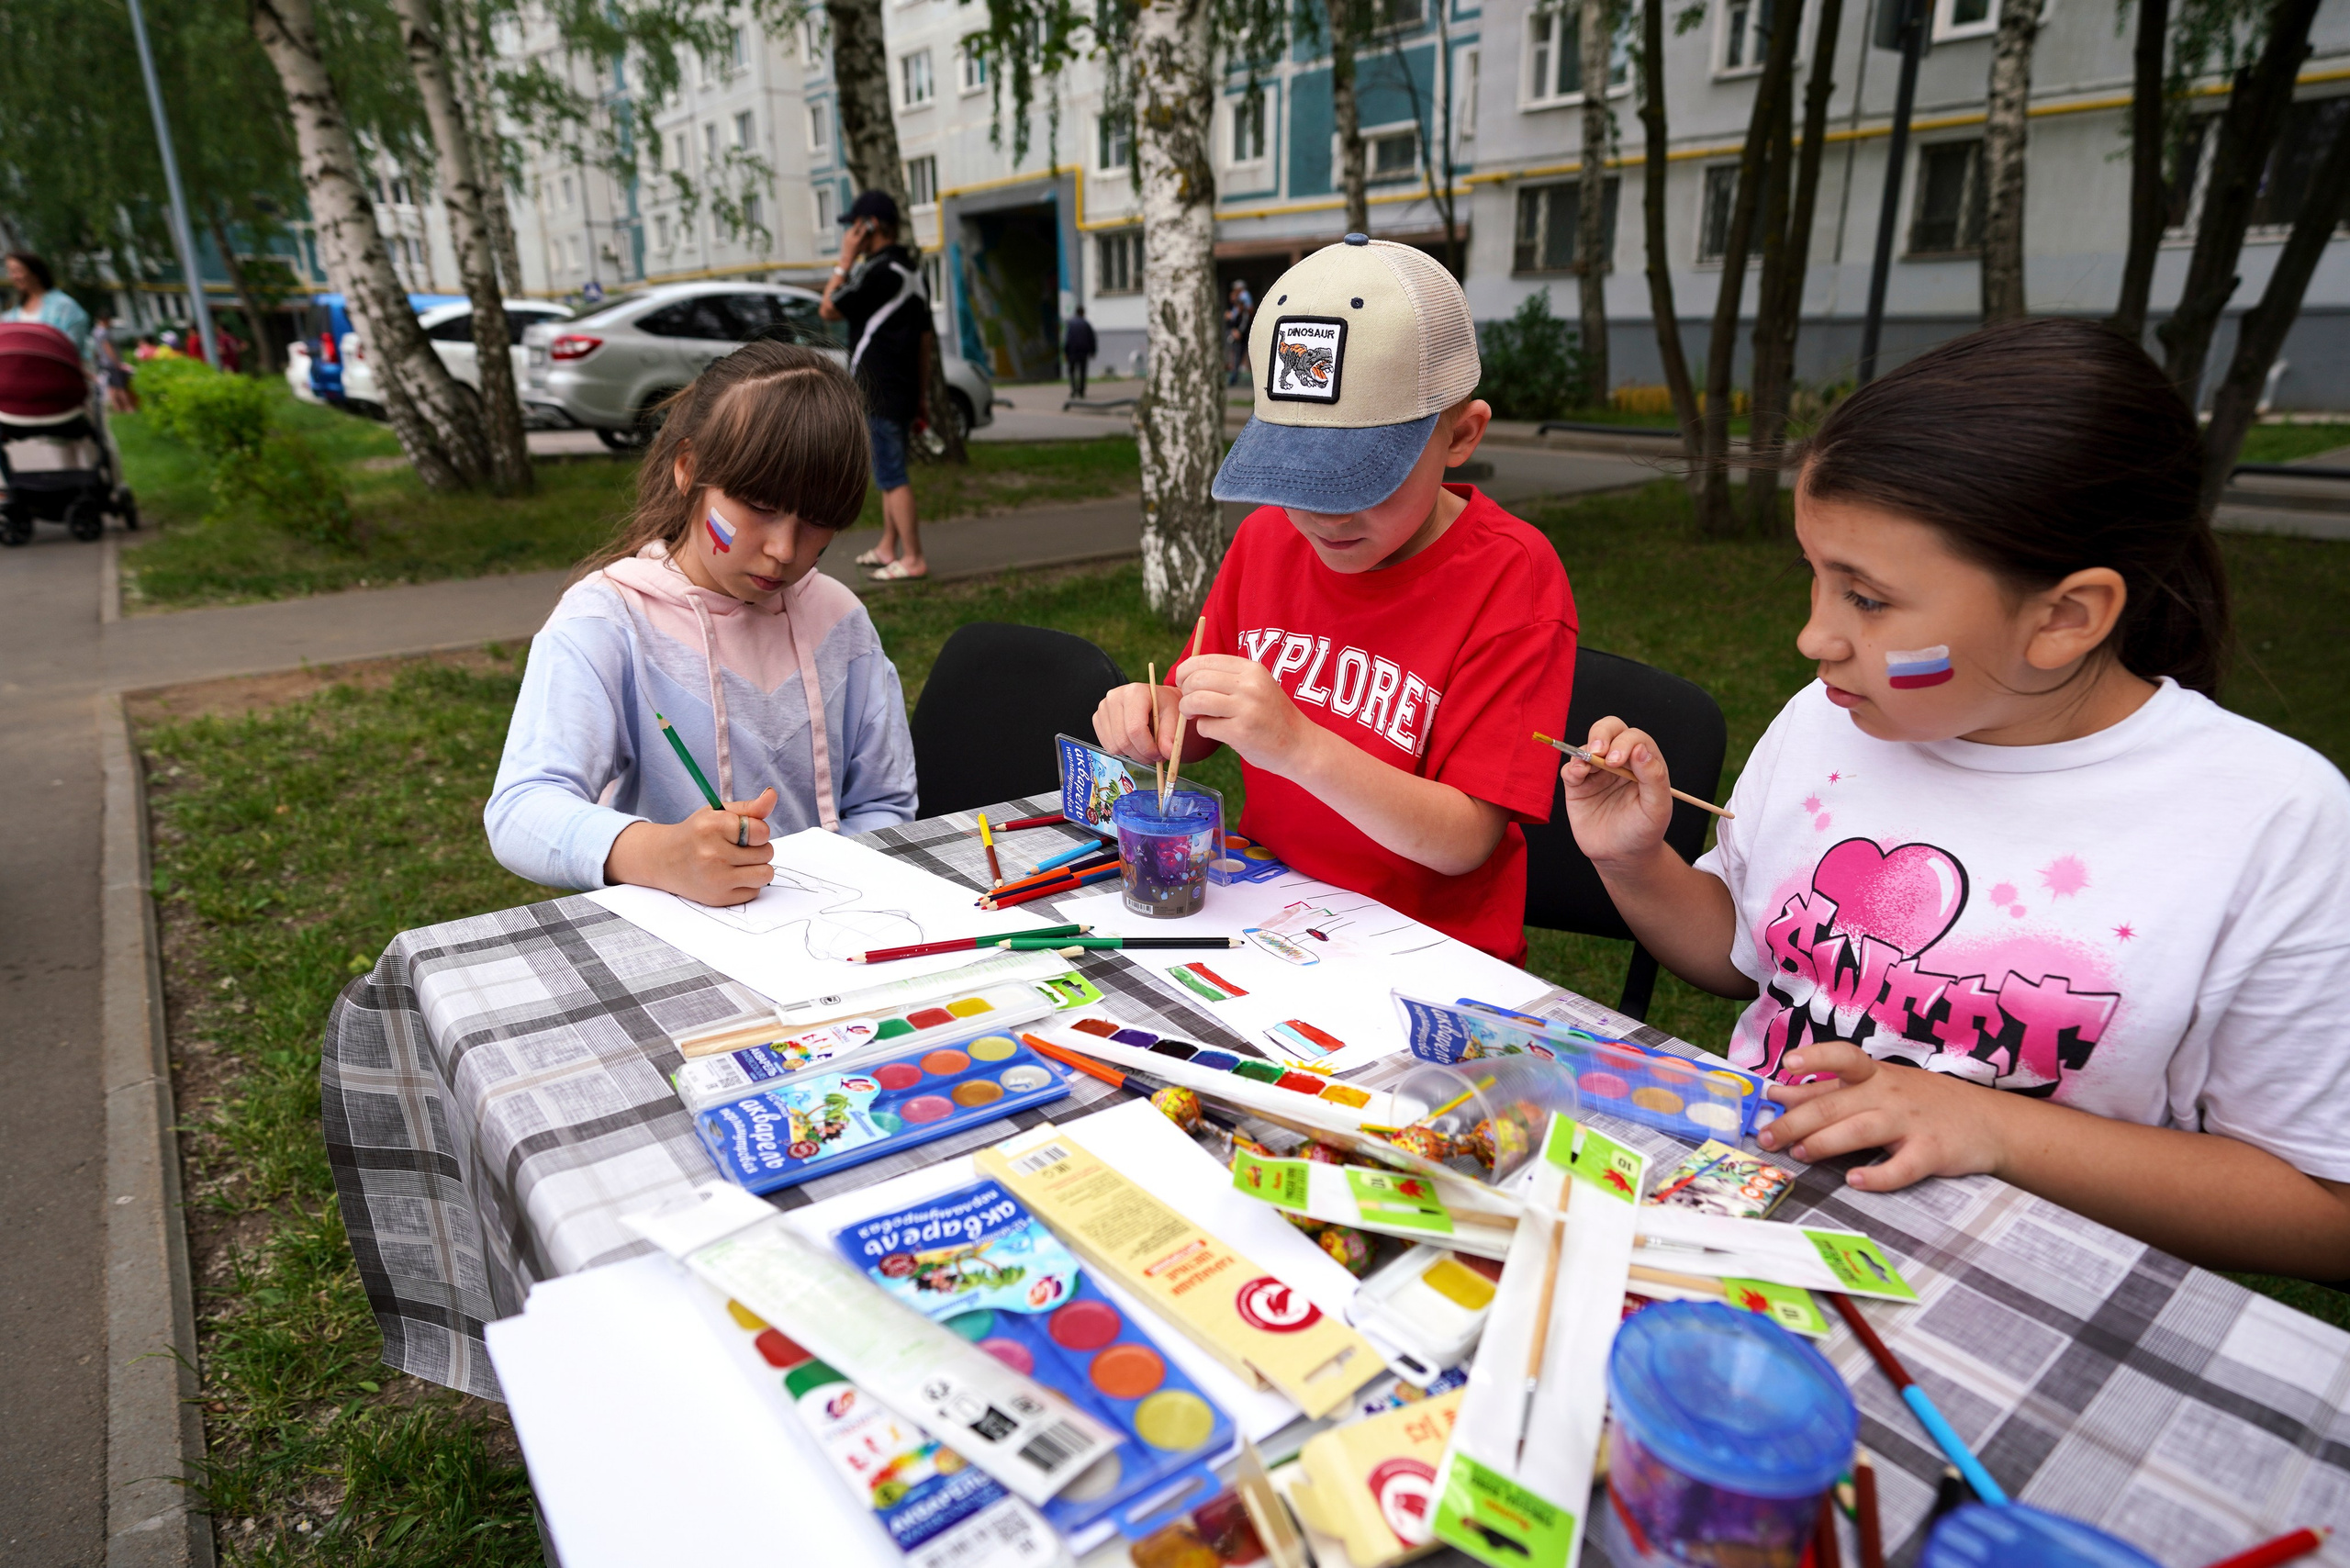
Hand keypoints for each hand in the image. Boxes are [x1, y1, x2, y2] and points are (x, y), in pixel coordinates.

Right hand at [604, 787, 777, 905]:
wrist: (665, 860)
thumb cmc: (697, 833)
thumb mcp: (718, 813)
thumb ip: (749, 807)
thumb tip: (772, 794)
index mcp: (712, 827)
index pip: (761, 831)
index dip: (758, 831)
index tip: (746, 832)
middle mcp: (712, 854)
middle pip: (767, 853)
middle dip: (758, 848)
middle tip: (737, 847)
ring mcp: (715, 879)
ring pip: (765, 874)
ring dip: (758, 867)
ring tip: (739, 862)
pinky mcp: (719, 898)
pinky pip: (755, 891)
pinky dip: (747, 883)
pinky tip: (730, 876)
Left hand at [836, 217, 867, 268]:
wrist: (846, 257)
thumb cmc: (857, 253)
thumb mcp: (863, 246)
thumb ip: (867, 238)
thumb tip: (870, 231)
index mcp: (856, 240)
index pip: (862, 229)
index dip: (866, 225)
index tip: (869, 222)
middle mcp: (850, 236)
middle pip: (856, 225)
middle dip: (860, 221)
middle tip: (863, 218)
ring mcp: (846, 235)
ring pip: (852, 227)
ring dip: (856, 225)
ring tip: (859, 224)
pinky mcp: (844, 235)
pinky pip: (849, 230)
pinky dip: (853, 229)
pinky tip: (855, 230)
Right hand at [1093, 681, 1182, 762]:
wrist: (1155, 700)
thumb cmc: (1164, 706)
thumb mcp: (1174, 716)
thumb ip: (1170, 734)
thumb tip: (1167, 753)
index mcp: (1134, 692)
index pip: (1135, 729)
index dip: (1147, 748)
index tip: (1159, 755)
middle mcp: (1114, 697)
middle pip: (1123, 740)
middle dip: (1141, 754)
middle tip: (1155, 755)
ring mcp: (1103, 708)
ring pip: (1115, 746)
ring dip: (1133, 753)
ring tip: (1146, 746)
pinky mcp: (1098, 719)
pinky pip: (1108, 745)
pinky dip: (1123, 750)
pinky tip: (1134, 741)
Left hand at [1175, 654, 1313, 771]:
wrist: (1299, 744)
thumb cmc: (1271, 716)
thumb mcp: (1257, 686)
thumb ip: (1228, 678)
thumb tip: (1187, 674)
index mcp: (1251, 669)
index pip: (1205, 660)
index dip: (1186, 671)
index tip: (1183, 683)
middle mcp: (1249, 685)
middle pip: (1196, 679)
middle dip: (1185, 692)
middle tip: (1189, 704)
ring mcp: (1246, 708)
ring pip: (1196, 700)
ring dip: (1187, 710)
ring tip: (1193, 716)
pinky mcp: (1240, 732)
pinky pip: (1205, 726)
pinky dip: (1203, 729)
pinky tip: (1216, 731)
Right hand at [1558, 717, 1675, 869]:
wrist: (1622, 857)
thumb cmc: (1644, 831)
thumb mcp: (1657, 807)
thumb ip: (1654, 777)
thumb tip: (1640, 749)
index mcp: (1643, 763)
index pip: (1634, 737)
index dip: (1625, 743)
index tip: (1618, 761)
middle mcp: (1620, 762)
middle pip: (1609, 729)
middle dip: (1602, 733)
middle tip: (1599, 751)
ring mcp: (1597, 772)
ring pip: (1587, 745)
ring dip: (1585, 750)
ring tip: (1587, 766)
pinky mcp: (1578, 785)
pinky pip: (1570, 768)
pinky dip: (1572, 766)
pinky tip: (1578, 775)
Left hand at [1755, 1042, 2007, 1190]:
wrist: (1989, 1122)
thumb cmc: (1922, 1102)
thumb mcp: (1877, 1086)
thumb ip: (1826, 1091)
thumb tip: (1777, 1093)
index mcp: (1875, 1075)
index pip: (1844, 1056)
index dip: (1816, 1058)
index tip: (1788, 1064)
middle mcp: (1891, 1094)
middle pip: (1837, 1104)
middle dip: (1796, 1121)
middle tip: (1767, 1138)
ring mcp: (1912, 1122)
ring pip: (1862, 1130)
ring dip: (1826, 1143)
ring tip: (1801, 1154)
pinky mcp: (1932, 1152)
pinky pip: (1902, 1166)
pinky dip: (1878, 1175)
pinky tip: (1855, 1181)